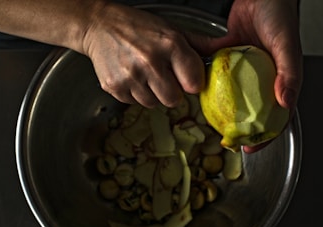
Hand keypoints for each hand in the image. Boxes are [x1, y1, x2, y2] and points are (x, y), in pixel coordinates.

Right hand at [82, 3, 205, 107]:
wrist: (99, 26)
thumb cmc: (138, 27)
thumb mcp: (171, 29)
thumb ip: (197, 44)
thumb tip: (223, 51)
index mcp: (169, 45)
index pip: (193, 84)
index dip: (191, 84)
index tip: (186, 79)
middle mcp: (150, 62)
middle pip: (174, 100)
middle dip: (172, 92)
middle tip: (164, 78)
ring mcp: (130, 76)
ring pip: (154, 104)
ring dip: (153, 94)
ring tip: (145, 75)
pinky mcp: (115, 87)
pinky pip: (135, 103)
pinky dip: (135, 94)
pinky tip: (132, 77)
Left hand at [192, 0, 302, 152]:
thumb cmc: (281, 15)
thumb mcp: (287, 46)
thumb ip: (289, 74)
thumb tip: (285, 102)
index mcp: (279, 81)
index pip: (276, 116)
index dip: (265, 136)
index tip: (249, 149)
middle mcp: (260, 79)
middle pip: (250, 111)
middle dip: (239, 129)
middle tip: (225, 141)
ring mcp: (243, 69)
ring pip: (230, 95)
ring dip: (220, 108)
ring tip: (207, 121)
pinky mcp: (227, 56)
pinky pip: (216, 71)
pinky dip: (208, 79)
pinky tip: (196, 88)